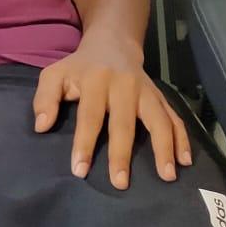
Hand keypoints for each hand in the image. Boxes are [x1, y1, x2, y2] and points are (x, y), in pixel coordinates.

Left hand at [32, 35, 191, 189]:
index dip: (84, 143)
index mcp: (95, 80)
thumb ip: (45, 98)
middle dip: (122, 153)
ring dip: (163, 147)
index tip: (80, 170)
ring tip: (167, 175)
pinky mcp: (160, 96)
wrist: (112, 43)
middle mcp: (123, 85)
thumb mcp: (55, 74)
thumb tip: (41, 126)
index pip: (89, 115)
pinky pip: (174, 117)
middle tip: (120, 183)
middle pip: (124, 122)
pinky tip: (184, 160)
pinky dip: (182, 138)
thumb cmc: (79, 67)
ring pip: (158, 119)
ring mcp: (145, 90)